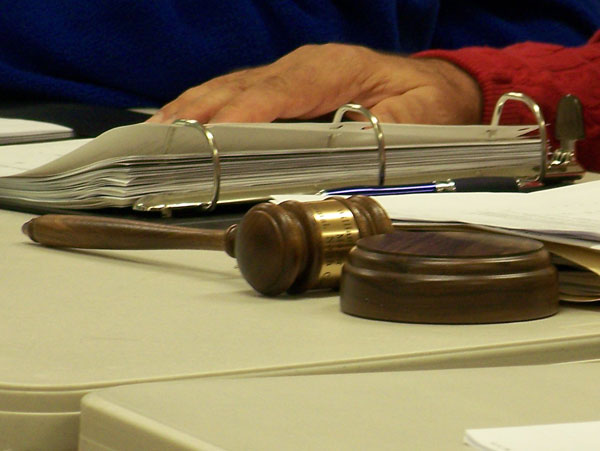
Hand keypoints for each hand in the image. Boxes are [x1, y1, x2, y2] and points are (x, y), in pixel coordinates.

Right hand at [147, 43, 481, 124]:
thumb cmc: (423, 104)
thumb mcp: (415, 120)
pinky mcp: (286, 88)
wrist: (435, 89)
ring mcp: (291, 75)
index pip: (279, 90)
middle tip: (162, 138)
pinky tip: (184, 126)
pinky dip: (207, 110)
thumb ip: (379, 133)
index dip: (244, 112)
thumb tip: (335, 148)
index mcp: (333, 69)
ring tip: (158, 135)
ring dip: (193, 110)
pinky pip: (239, 94)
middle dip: (200, 111)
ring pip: (232, 87)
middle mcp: (304, 67)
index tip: (212, 133)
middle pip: (242, 85)